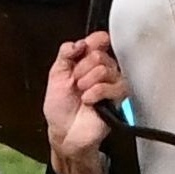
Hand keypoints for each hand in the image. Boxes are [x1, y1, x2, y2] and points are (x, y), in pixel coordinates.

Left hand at [44, 33, 128, 173]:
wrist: (64, 133)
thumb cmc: (61, 109)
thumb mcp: (56, 75)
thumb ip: (65, 54)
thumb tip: (78, 43)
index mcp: (87, 62)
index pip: (99, 40)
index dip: (92, 42)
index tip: (80, 51)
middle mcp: (102, 71)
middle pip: (99, 54)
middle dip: (81, 69)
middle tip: (75, 82)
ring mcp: (111, 85)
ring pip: (106, 69)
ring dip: (87, 81)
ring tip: (81, 93)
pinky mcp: (118, 99)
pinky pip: (114, 86)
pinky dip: (96, 92)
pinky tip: (88, 100)